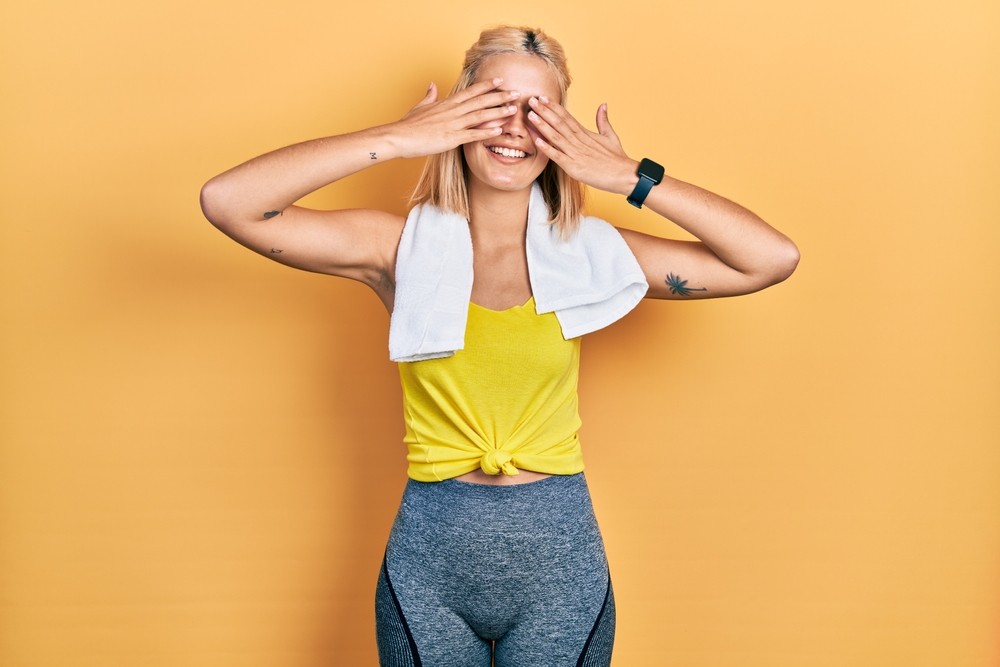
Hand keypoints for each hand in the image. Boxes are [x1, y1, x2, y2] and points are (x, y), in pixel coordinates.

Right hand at [388, 79, 521, 158]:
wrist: (398, 137)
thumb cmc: (407, 125)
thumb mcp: (419, 107)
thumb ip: (429, 96)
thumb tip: (432, 85)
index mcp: (446, 103)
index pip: (471, 92)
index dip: (486, 86)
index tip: (500, 81)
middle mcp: (452, 111)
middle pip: (480, 101)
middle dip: (500, 97)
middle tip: (516, 93)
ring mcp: (452, 124)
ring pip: (480, 116)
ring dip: (498, 112)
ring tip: (513, 110)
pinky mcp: (451, 139)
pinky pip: (472, 135)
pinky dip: (486, 132)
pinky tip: (499, 131)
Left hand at [526, 97, 637, 194]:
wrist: (624, 175)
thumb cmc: (617, 158)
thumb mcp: (610, 136)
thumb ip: (603, 121)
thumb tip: (603, 105)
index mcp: (585, 133)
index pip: (567, 117)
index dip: (554, 107)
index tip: (543, 98)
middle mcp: (579, 141)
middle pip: (558, 123)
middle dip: (544, 111)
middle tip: (531, 100)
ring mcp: (575, 154)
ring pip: (556, 136)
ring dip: (542, 125)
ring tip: (530, 115)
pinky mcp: (574, 167)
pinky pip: (558, 156)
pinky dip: (547, 149)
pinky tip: (537, 140)